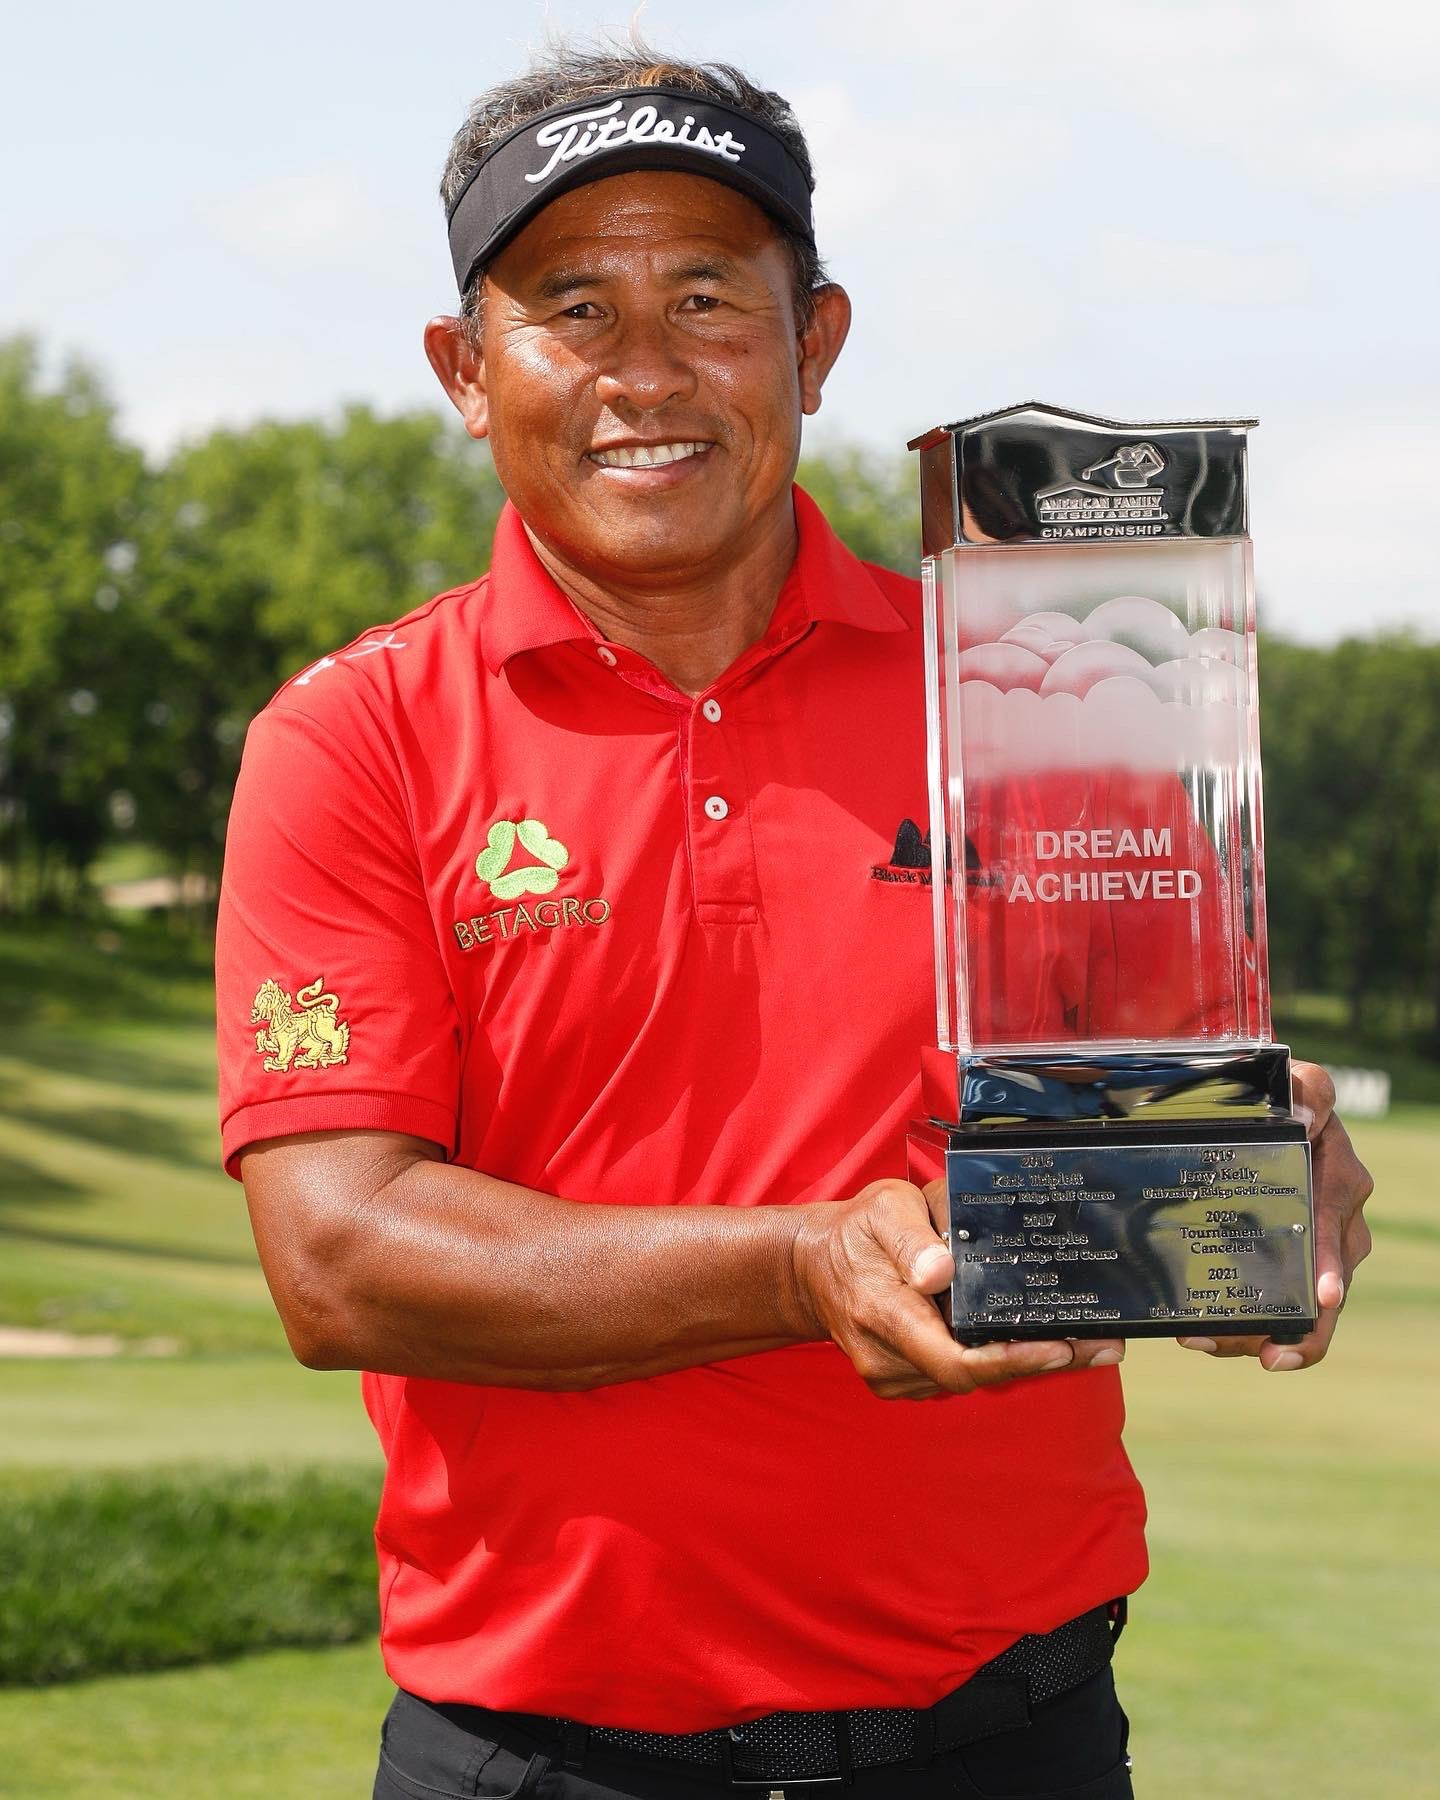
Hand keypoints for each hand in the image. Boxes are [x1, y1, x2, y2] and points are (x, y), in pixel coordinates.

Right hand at [789, 1178, 1124, 1399]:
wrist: (811, 1268)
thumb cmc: (856, 1232)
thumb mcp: (882, 1209)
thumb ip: (911, 1237)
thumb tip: (940, 1270)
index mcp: (884, 1312)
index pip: (954, 1358)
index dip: (1011, 1359)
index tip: (1060, 1347)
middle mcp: (887, 1357)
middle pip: (974, 1375)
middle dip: (1038, 1360)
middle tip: (1101, 1344)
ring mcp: (892, 1375)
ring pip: (969, 1378)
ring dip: (1019, 1360)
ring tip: (1078, 1338)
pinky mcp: (900, 1381)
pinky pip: (955, 1376)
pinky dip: (992, 1359)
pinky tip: (1024, 1337)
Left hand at [1177, 1061, 1373, 1370]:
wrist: (1262, 1109)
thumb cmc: (1284, 1096)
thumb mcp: (1302, 1083)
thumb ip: (1311, 1090)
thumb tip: (1306, 1115)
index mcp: (1340, 1184)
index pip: (1337, 1230)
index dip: (1330, 1267)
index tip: (1324, 1298)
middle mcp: (1334, 1226)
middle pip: (1323, 1291)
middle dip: (1295, 1329)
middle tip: (1256, 1351)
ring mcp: (1309, 1250)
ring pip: (1297, 1310)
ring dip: (1256, 1334)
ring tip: (1205, 1342)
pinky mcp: (1280, 1262)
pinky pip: (1272, 1305)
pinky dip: (1243, 1325)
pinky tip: (1203, 1333)